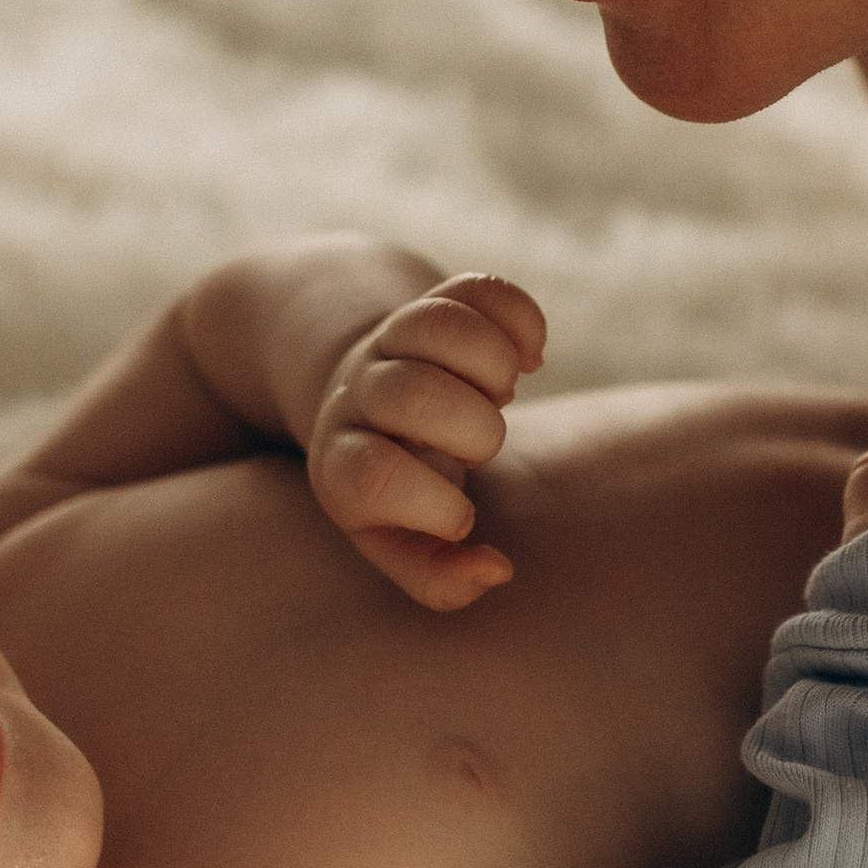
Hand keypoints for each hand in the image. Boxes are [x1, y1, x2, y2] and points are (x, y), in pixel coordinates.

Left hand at [308, 272, 547, 607]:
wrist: (362, 394)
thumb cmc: (392, 488)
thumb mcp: (396, 541)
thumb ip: (438, 578)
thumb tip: (495, 571)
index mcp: (341, 464)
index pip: (372, 475)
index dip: (432, 502)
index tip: (460, 517)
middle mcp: (360, 396)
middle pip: (412, 394)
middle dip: (472, 428)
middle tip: (477, 444)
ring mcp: (394, 340)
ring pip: (441, 325)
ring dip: (492, 365)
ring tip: (499, 393)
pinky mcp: (434, 299)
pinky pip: (480, 289)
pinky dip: (521, 320)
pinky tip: (526, 358)